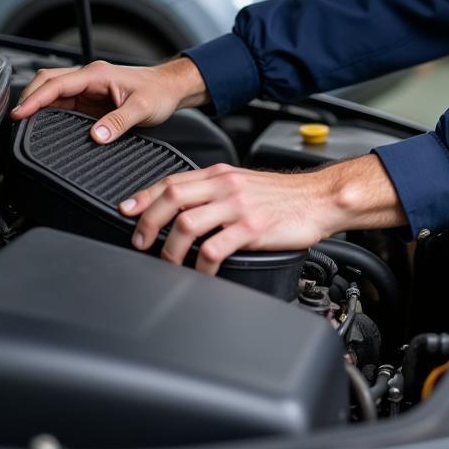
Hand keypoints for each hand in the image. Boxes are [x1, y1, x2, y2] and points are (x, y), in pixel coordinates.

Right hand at [11, 56, 208, 142]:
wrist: (171, 88)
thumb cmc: (160, 92)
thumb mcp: (143, 109)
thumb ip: (119, 122)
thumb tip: (95, 136)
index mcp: (98, 74)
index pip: (56, 83)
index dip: (35, 99)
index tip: (18, 114)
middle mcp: (89, 78)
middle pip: (47, 82)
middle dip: (29, 99)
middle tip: (15, 122)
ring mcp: (88, 88)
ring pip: (52, 92)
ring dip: (37, 105)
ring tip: (22, 125)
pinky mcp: (90, 99)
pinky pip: (62, 102)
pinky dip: (48, 111)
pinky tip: (42, 124)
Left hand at [119, 154, 406, 273]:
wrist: (321, 199)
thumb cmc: (286, 197)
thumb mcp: (246, 184)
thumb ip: (217, 192)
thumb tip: (185, 208)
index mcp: (222, 174)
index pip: (173, 180)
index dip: (144, 196)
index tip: (126, 211)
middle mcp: (227, 186)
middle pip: (172, 198)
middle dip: (147, 222)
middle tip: (140, 242)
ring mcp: (238, 207)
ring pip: (186, 223)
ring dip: (168, 248)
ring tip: (166, 263)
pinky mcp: (251, 229)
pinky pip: (213, 249)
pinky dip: (199, 265)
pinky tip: (199, 274)